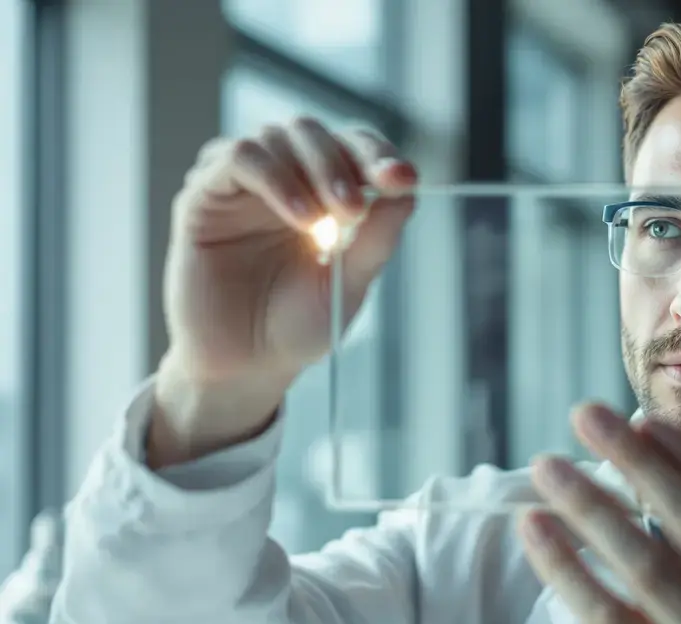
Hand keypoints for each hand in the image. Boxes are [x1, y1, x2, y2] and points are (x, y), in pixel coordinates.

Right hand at [150, 118, 415, 461]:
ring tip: (330, 220)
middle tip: (358, 209)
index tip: (403, 180)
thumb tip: (409, 192)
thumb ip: (377, 239)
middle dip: (344, 163)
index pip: (351, 146)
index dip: (378, 155)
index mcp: (320, 192)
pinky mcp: (203, 197)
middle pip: (313, 131)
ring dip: (313, 170)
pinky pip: (236, 158)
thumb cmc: (297, 326)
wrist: (247, 367)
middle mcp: (281, 179)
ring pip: (276, 136)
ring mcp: (241, 185)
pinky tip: (301, 217)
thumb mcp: (351, 283)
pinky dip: (274, 178)